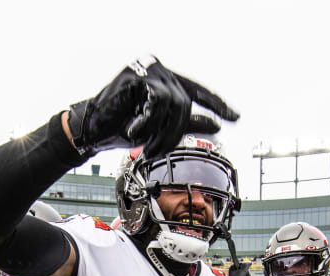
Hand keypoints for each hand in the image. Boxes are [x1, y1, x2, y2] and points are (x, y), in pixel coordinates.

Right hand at [68, 56, 238, 158]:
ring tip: (146, 145)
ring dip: (161, 131)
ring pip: (173, 104)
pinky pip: (156, 101)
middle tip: (156, 152)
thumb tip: (217, 125)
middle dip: (174, 133)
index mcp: (167, 81)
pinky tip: (133, 130)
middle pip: (185, 103)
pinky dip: (147, 121)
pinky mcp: (135, 75)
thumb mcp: (161, 128)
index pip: (198, 91)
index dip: (218, 104)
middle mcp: (160, 71)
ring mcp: (148, 70)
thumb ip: (187, 124)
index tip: (236, 118)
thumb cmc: (123, 126)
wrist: (92, 130)